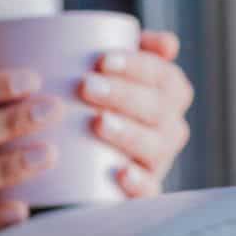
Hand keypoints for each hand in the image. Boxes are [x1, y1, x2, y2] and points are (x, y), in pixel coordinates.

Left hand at [79, 30, 195, 197]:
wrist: (67, 158)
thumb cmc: (86, 102)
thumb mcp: (100, 72)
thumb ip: (126, 47)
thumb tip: (168, 45)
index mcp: (167, 93)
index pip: (163, 76)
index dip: (138, 66)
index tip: (103, 59)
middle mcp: (168, 127)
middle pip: (158, 108)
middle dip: (124, 95)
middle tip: (86, 86)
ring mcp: (157, 160)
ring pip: (156, 146)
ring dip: (130, 133)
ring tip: (99, 122)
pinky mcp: (141, 191)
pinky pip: (149, 191)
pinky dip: (139, 183)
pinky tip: (120, 173)